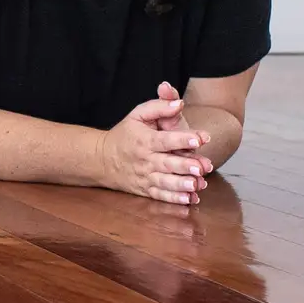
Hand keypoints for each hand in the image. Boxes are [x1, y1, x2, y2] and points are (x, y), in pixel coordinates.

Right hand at [97, 86, 213, 205]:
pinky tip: (189, 199)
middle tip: (202, 167)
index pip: (165, 140)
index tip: (200, 138)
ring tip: (197, 184)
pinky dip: (174, 199)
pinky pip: (160, 196)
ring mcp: (145, 177)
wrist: (101, 159)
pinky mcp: (145, 190)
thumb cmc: (125, 134)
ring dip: (182, 184)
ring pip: (165, 182)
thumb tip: (179, 103)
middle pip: (167, 163)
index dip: (182, 138)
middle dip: (185, 165)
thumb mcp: (137, 115)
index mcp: (144, 140)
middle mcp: (145, 160)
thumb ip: (159, 107)